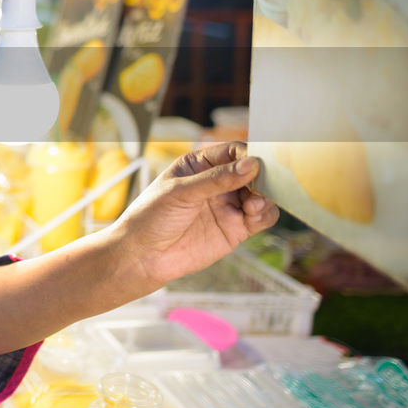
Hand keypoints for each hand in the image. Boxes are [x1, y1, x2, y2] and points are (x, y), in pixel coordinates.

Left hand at [115, 141, 279, 290]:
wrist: (142, 256)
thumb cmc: (150, 217)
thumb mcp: (180, 192)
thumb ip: (216, 179)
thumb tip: (251, 164)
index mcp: (199, 164)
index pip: (233, 151)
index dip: (249, 155)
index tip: (256, 164)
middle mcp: (217, 182)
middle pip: (253, 172)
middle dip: (263, 177)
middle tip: (262, 185)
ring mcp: (227, 205)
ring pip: (262, 194)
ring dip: (265, 196)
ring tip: (252, 205)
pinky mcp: (235, 228)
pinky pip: (262, 217)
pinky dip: (265, 214)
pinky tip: (252, 216)